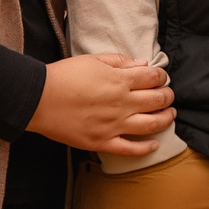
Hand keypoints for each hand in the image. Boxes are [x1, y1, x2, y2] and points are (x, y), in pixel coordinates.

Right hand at [31, 55, 174, 156]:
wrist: (38, 99)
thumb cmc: (63, 76)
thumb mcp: (91, 60)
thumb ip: (119, 61)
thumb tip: (142, 64)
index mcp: (119, 80)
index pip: (153, 77)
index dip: (161, 76)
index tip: (161, 77)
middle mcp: (122, 103)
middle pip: (158, 100)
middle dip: (168, 96)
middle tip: (169, 95)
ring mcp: (114, 125)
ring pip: (151, 124)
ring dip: (166, 119)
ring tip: (170, 115)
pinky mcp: (102, 142)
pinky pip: (130, 149)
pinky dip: (146, 148)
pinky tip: (154, 145)